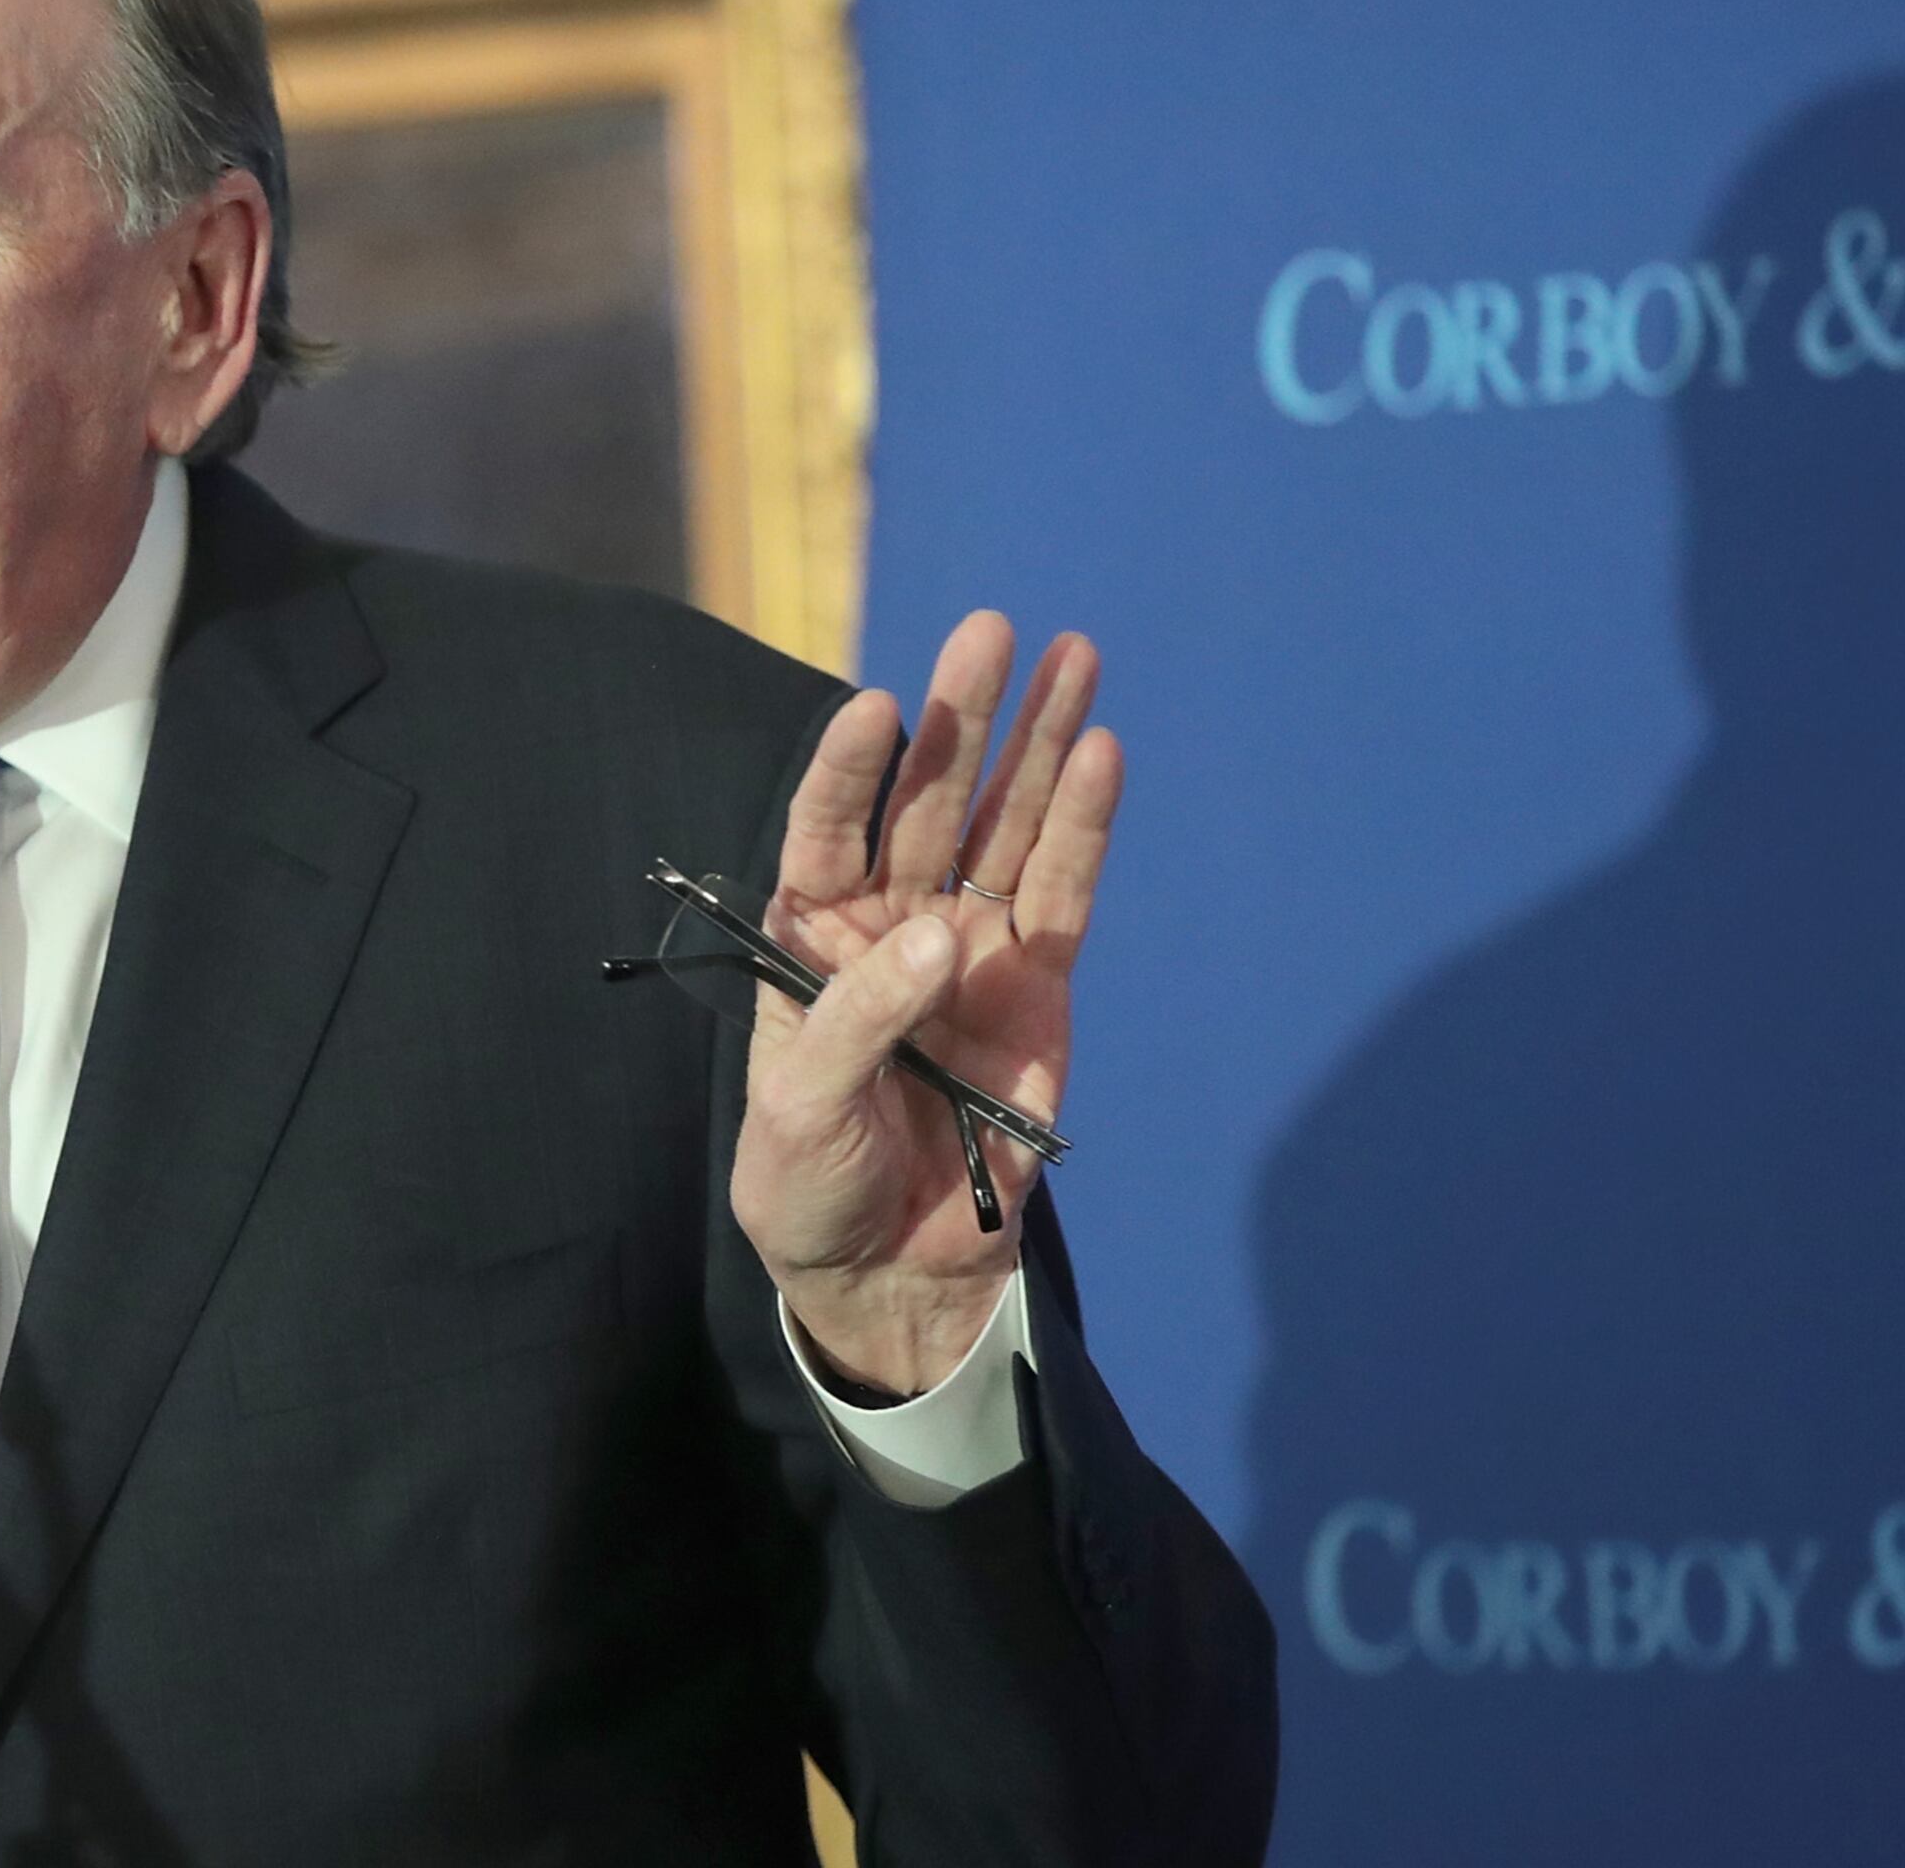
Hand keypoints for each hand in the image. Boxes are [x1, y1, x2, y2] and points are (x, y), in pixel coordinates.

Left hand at [732, 611, 1117, 1398]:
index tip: (876, 708)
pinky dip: (1086, 828)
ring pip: (1008, 827)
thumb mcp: (801, 1109)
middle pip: (930, 802)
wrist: (888, 1272)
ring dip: (1040, 744)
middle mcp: (892, 923)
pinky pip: (1064, 894)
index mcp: (811, 936)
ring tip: (1073, 653)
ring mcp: (972, 949)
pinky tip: (1103, 751)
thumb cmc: (809, 1185)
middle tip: (989, 631)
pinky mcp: (1039, 990)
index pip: (828, 829)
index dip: (851, 771)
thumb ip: (865, 1018)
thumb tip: (945, 938)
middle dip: (962, 719)